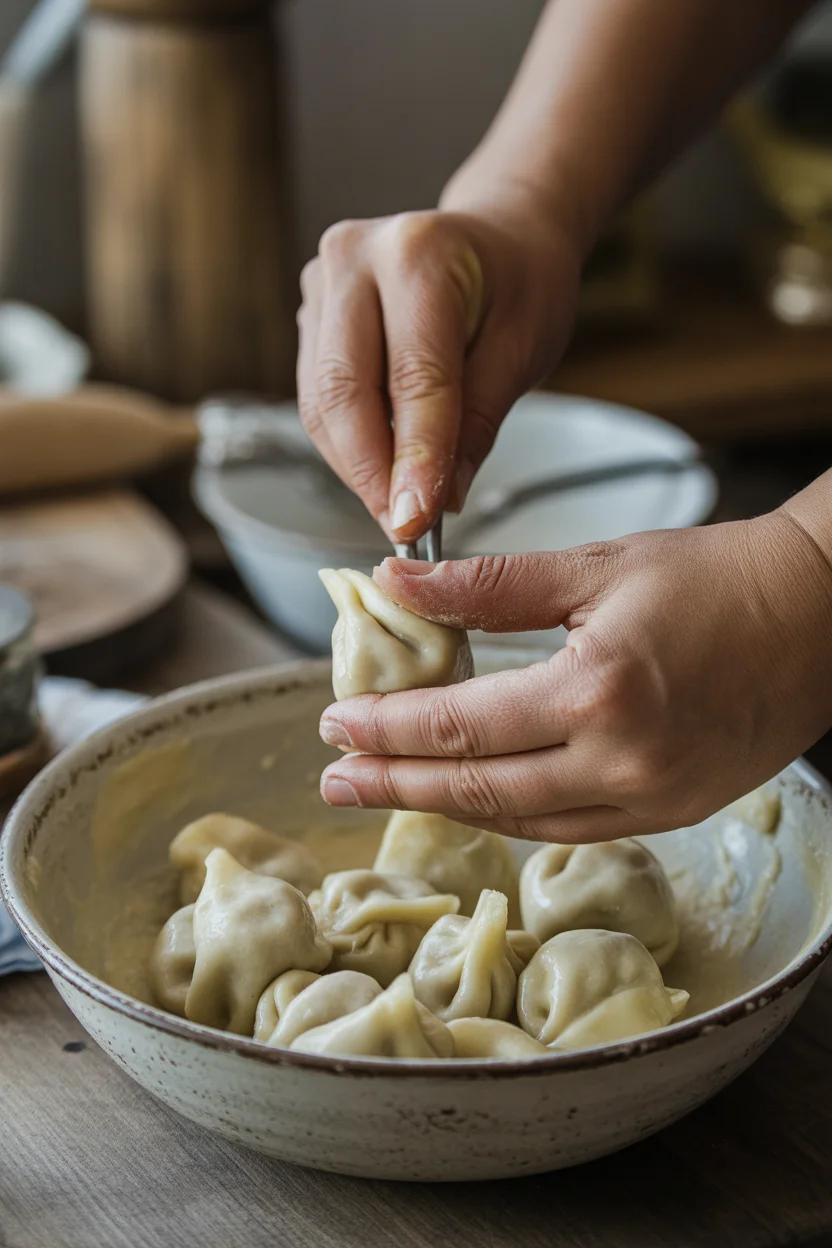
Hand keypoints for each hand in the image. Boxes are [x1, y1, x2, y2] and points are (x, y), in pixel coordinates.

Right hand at [296, 196, 579, 541]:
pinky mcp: (311, 315)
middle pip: (340, 390)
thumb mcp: (522, 350)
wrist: (500, 238)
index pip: (410, 376)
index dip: (412, 457)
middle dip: (370, 472)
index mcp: (418, 252)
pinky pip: (317, 398)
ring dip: (356, 466)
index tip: (417, 520)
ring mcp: (322, 283)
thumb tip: (434, 502)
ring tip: (399, 505)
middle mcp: (354, 258)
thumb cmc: (520, 285)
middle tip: (402, 526)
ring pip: (320, 403)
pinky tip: (384, 469)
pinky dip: (349, 445)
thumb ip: (474, 425)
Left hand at [317, 507, 831, 841]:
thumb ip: (486, 584)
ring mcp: (649, 799)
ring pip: (518, 820)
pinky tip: (469, 799)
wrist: (818, 615)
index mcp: (596, 693)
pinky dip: (508, 816)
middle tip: (333, 780)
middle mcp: (620, 763)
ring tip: (385, 790)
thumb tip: (397, 580)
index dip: (389, 728)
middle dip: (395, 784)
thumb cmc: (714, 578)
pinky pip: (567, 830)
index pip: (461, 725)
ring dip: (444, 805)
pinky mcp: (670, 812)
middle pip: (477, 787)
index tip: (336, 722)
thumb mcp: (593, 566)